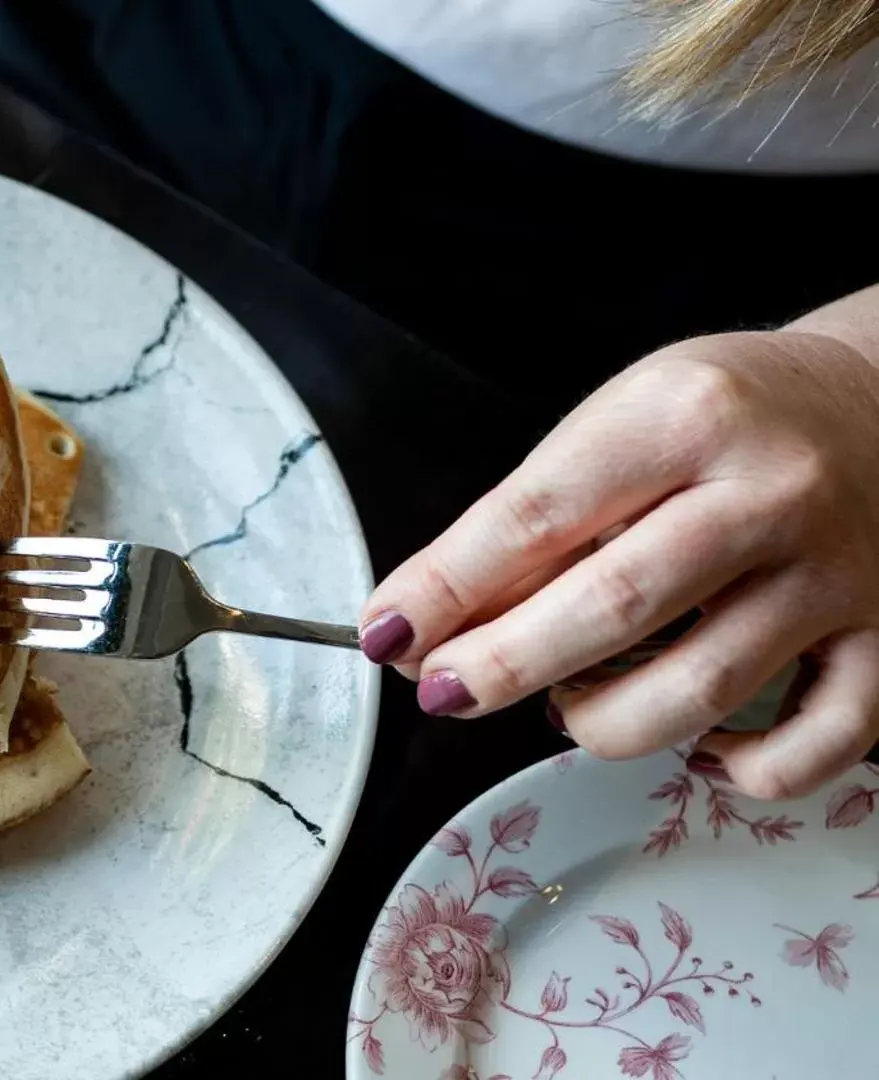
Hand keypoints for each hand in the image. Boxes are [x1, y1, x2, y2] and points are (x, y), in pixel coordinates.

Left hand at [359, 327, 878, 799]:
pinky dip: (737, 769)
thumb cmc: (731, 418)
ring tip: (562, 703)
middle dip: (502, 665)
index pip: (536, 517)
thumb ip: (534, 519)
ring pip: (698, 693)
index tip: (388, 633)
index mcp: (685, 417)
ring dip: (598, 721)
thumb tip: (430, 621)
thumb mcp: (622, 425)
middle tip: (444, 689)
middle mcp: (770, 493)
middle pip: (612, 609)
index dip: (444, 589)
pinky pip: (810, 749)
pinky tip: (693, 743)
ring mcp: (836, 576)